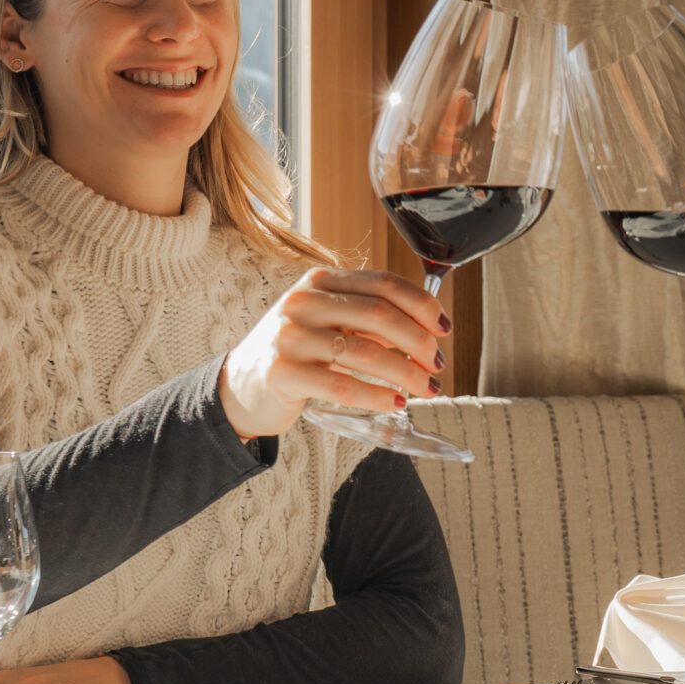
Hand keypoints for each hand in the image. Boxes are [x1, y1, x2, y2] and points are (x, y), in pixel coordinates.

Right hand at [219, 266, 449, 438]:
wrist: (240, 386)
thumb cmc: (297, 352)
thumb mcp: (328, 321)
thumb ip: (368, 317)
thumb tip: (427, 328)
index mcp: (320, 280)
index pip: (383, 283)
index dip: (422, 305)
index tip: (444, 328)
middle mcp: (303, 302)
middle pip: (379, 315)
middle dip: (419, 342)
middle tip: (437, 365)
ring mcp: (290, 336)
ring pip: (365, 352)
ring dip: (406, 373)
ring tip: (425, 389)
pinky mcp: (283, 372)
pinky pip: (341, 385)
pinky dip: (376, 395)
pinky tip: (395, 402)